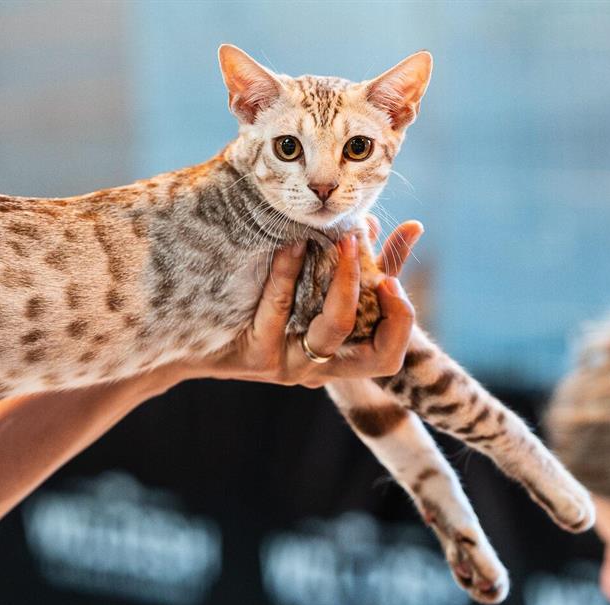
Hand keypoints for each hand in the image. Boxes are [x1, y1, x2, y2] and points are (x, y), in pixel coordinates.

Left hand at [174, 217, 420, 387]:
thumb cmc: (265, 306)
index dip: (402, 322)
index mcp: (339, 358)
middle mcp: (319, 371)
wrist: (195, 337)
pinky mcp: (258, 357)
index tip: (391, 281)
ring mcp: (289, 368)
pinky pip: (280, 309)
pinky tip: (290, 243)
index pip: (388, 357)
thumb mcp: (320, 286)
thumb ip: (369, 263)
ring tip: (339, 241)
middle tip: (373, 258)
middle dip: (384, 305)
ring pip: (332, 330)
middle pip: (374, 358)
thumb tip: (414, 227)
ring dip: (341, 281)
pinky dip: (289, 272)